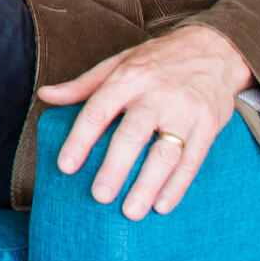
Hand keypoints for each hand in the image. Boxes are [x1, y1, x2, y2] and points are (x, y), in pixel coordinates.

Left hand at [39, 24, 254, 219]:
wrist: (214, 48)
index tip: (66, 167)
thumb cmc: (157, 60)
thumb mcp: (118, 63)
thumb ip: (83, 84)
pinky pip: (193, 160)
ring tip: (130, 212)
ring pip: (165, 153)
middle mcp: (157, 94)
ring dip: (148, 185)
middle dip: (115, 168)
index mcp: (128, 78)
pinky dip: (177, 186)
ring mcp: (186, 111)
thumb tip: (45, 95)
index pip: (97, 111)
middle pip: (132, 135)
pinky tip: (162, 206)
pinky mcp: (210, 125)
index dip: (80, 140)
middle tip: (99, 197)